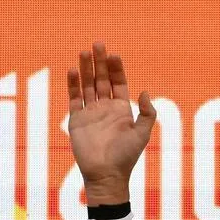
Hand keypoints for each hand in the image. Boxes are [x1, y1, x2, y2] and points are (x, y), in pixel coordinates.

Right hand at [66, 42, 155, 205]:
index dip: (117, 69)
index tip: (114, 55)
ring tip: (84, 52)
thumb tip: (145, 92)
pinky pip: (74, 98)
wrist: (106, 175)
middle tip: (98, 44)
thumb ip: (147, 114)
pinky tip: (72, 71)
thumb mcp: (142, 135)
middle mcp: (106, 109)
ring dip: (85, 68)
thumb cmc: (126, 157)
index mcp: (122, 110)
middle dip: (100, 62)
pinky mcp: (77, 119)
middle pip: (102, 79)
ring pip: (87, 85)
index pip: (118, 83)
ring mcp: (91, 113)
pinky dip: (73, 84)